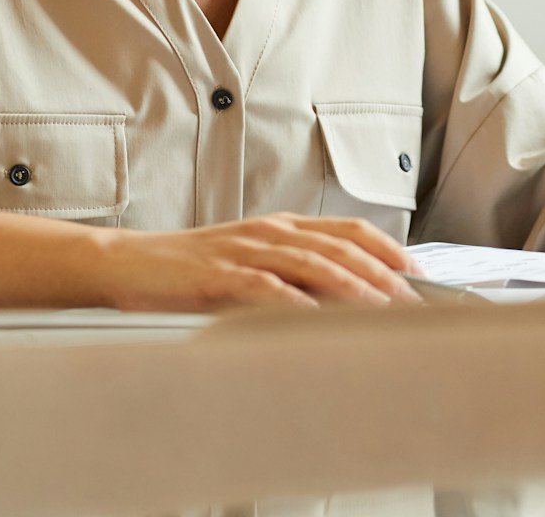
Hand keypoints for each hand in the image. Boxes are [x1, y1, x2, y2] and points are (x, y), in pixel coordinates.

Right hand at [94, 212, 422, 310]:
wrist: (126, 263)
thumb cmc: (188, 270)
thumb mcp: (248, 262)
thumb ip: (290, 273)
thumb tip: (339, 300)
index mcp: (281, 226)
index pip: (348, 231)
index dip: (388, 249)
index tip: (419, 274)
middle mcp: (270, 232)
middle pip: (340, 247)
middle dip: (383, 274)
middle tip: (413, 301)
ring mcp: (244, 250)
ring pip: (312, 264)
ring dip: (353, 287)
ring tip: (383, 309)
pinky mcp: (218, 275)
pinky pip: (264, 287)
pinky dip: (295, 302)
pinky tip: (317, 318)